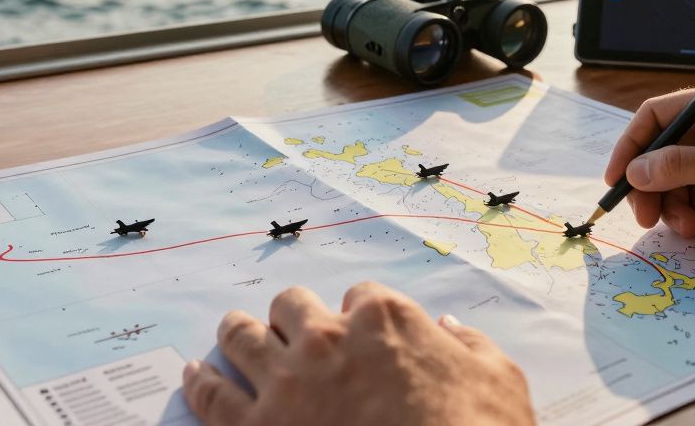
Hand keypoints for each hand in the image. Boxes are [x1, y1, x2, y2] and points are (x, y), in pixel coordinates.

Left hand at [183, 282, 534, 425]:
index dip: (359, 314)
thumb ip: (471, 346)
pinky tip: (195, 375)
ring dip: (239, 331)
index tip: (357, 329)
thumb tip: (448, 331)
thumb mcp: (500, 379)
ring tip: (232, 331)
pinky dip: (201, 382)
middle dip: (294, 315)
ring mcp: (287, 383)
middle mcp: (328, 339)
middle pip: (292, 305)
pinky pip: (212, 396)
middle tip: (292, 329)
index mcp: (384, 319)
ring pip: (242, 335)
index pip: (360, 297)